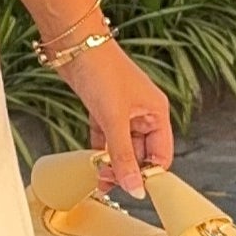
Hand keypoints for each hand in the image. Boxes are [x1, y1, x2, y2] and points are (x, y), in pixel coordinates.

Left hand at [57, 38, 173, 198]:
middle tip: (110, 185)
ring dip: (112, 164)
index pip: (161, 155)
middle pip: (141, 154)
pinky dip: (99, 152)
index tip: (134, 190)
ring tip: (99, 180)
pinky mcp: (103, 110)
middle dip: (127, 170)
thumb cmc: (102, 70)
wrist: (74, 45)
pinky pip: (106, 139)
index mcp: (157, 112)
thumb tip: (134, 188)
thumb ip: (123, 156)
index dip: (149, 174)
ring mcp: (122, 112)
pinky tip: (92, 165)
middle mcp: (143, 113)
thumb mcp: (114, 119)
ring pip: (122, 147)